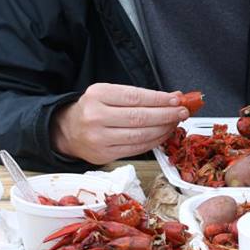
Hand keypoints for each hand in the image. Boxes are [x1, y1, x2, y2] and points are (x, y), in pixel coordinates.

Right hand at [50, 83, 189, 164]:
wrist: (67, 130)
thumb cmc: (93, 109)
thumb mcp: (109, 94)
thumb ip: (138, 96)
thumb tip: (172, 98)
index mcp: (97, 95)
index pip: (135, 97)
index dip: (159, 99)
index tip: (177, 99)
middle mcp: (96, 117)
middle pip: (139, 117)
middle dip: (166, 115)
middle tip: (182, 112)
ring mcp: (98, 138)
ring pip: (139, 135)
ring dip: (163, 129)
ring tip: (175, 123)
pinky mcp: (103, 155)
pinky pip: (135, 149)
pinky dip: (153, 142)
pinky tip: (163, 135)